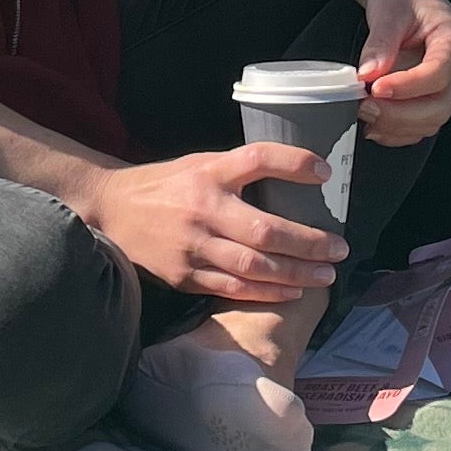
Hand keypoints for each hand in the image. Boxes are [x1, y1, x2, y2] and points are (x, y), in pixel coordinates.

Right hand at [70, 147, 347, 302]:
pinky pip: (231, 287)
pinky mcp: (183, 275)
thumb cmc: (165, 185)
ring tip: (325, 275)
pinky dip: (265, 291)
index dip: (292, 162)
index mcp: (207, 173)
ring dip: (294, 273)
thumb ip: (238, 171)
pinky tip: (291, 291)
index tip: (324, 172)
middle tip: (339, 249)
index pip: (256, 159)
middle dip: (308, 243)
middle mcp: (202, 209)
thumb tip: (295, 175)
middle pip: (264, 230)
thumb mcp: (200, 164)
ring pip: (252, 266)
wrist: (110, 211)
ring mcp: (192, 246)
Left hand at [352, 0, 450, 144]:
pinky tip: (375, 123)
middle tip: (366, 105)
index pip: (439, 72)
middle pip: (440, 105)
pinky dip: (398, 132)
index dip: (408, 86)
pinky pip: (421, 126)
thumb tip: (369, 74)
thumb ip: (381, 42)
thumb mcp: (389, 10)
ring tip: (366, 112)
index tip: (377, 88)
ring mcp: (448, 85)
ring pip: (432, 121)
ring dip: (397, 126)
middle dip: (400, 114)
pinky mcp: (433, 98)